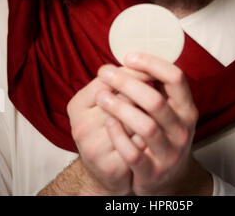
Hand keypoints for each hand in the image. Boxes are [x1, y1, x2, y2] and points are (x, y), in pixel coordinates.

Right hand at [67, 68, 148, 195]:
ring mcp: (95, 149)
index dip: (133, 72)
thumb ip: (116, 83)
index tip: (150, 69)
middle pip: (124, 99)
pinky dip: (150, 137)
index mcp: (77, 105)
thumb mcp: (101, 103)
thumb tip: (144, 63)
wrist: (105, 171)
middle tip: (158, 88)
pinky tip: (156, 134)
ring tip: (158, 112)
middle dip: (144, 92)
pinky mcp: (111, 168)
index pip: (108, 79)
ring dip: (150, 114)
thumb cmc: (106, 128)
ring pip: (135, 120)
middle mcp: (81, 126)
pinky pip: (140, 145)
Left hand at [96, 53, 208, 195]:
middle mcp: (182, 130)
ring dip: (120, 108)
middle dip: (127, 83)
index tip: (128, 56)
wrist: (166, 178)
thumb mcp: (170, 110)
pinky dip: (119, 136)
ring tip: (101, 96)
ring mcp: (169, 152)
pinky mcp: (153, 172)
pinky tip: (108, 122)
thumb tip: (134, 56)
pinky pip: (134, 153)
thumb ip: (157, 86)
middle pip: (155, 101)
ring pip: (145, 126)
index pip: (175, 78)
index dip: (151, 63)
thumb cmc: (163, 134)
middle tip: (105, 73)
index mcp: (186, 108)